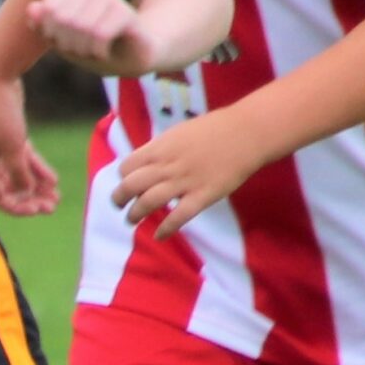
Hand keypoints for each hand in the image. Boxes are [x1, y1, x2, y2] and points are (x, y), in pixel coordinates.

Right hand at [0, 75, 59, 215]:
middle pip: (9, 188)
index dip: (16, 207)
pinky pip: (24, 158)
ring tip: (56, 197)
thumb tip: (25, 192)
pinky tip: (53, 180)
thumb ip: (19, 172)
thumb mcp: (12, 146)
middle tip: (51, 207)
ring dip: (36, 186)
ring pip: (19, 173)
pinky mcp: (11, 134)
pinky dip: (37, 169)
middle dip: (29, 199)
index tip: (37, 210)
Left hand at [27, 0, 153, 76]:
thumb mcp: (61, 40)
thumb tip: (31, 8)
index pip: (48, 8)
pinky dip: (98, 51)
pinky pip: (100, 34)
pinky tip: (104, 52)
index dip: (51, 32)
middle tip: (80, 50)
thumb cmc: (92, 46)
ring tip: (92, 52)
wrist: (132, 57)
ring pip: (81, 26)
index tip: (62, 42)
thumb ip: (42, 25)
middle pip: (63, 18)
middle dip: (68, 43)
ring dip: (83, 49)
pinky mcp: (127, 12)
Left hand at [113, 106, 268, 238]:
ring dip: (135, 214)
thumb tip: (146, 160)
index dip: (123, 177)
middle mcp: (167, 166)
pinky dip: (165, 229)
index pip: (127, 166)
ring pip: (148, 202)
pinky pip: (178, 217)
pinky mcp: (202, 197)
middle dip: (119, 198)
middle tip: (118, 206)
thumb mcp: (179, 132)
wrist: (246, 133)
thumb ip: (161, 148)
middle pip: (131, 186)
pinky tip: (159, 235)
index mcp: (160, 147)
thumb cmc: (214, 129)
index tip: (126, 182)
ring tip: (131, 221)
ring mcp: (184, 182)